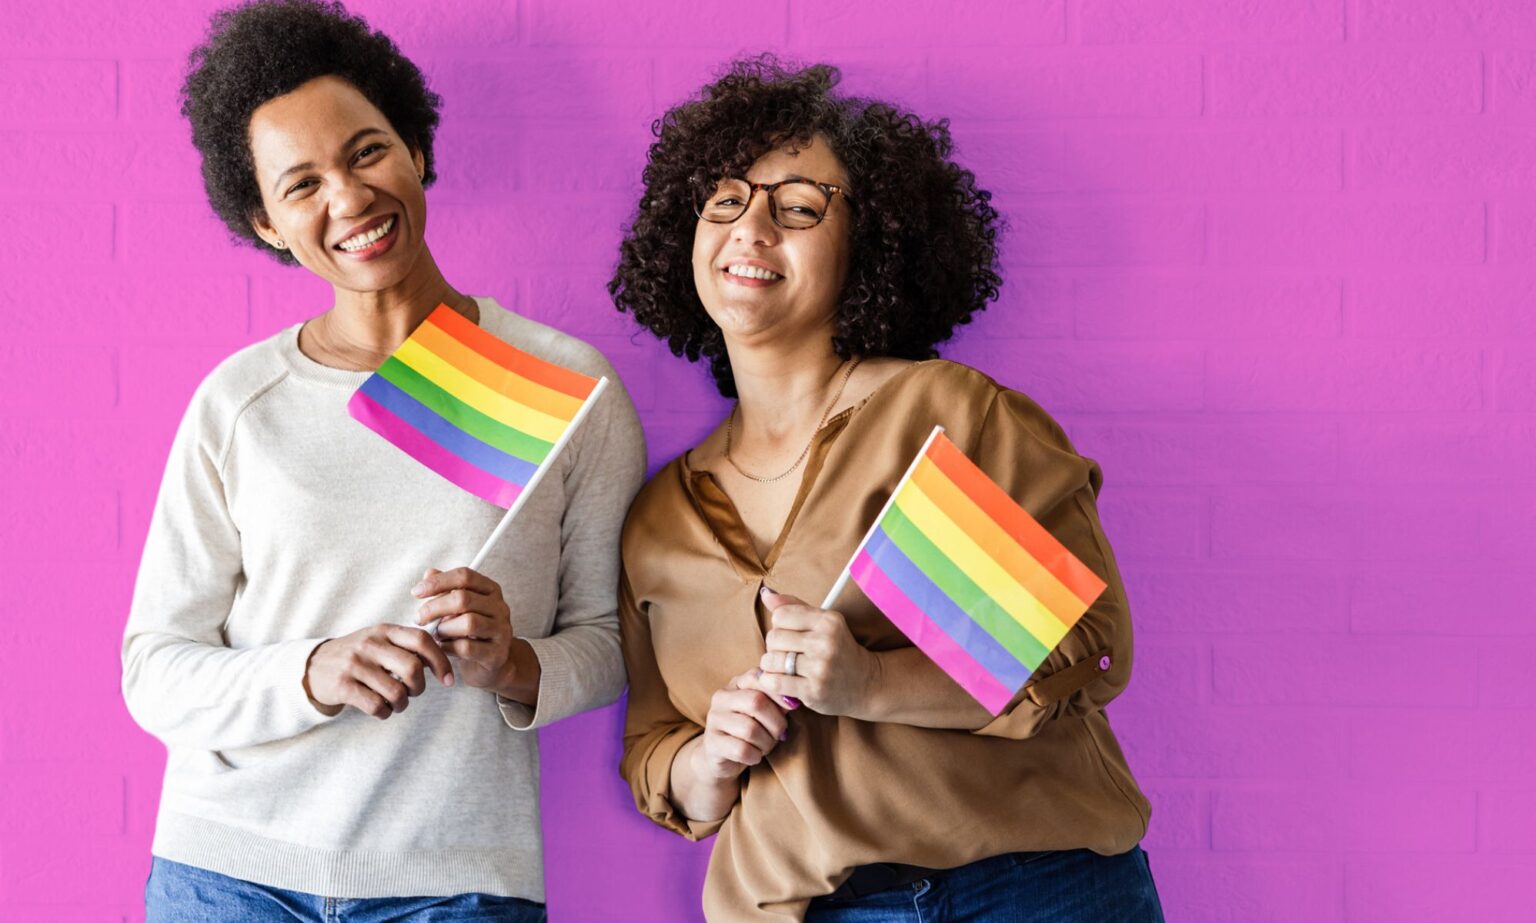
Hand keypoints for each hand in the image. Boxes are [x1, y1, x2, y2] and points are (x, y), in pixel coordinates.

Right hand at [304, 624, 453, 718]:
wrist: (313, 666)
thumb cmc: (359, 656)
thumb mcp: (380, 641)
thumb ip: (407, 646)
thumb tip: (442, 662)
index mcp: (385, 631)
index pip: (422, 640)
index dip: (441, 662)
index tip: (448, 680)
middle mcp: (370, 644)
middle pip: (413, 668)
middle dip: (420, 687)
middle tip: (413, 693)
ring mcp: (354, 664)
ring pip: (396, 692)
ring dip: (402, 704)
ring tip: (396, 703)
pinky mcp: (342, 685)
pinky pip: (376, 705)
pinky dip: (385, 713)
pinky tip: (382, 710)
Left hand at [414, 567, 519, 691]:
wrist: (491, 663)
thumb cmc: (470, 633)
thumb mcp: (457, 609)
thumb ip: (444, 590)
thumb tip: (429, 573)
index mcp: (490, 590)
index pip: (464, 576)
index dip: (438, 582)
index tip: (416, 592)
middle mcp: (499, 607)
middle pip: (463, 599)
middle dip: (435, 608)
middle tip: (419, 618)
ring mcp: (501, 630)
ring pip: (468, 623)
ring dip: (443, 629)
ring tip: (435, 634)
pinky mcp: (496, 653)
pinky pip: (467, 648)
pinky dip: (448, 647)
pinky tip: (443, 648)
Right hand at [692, 670, 788, 781]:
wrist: (721, 756)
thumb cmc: (750, 729)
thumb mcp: (764, 712)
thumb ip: (777, 701)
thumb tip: (794, 699)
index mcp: (736, 684)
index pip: (757, 677)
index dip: (778, 691)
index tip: (793, 706)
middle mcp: (721, 698)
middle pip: (756, 702)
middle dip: (775, 722)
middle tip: (780, 734)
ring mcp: (714, 720)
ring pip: (750, 729)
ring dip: (766, 743)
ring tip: (765, 746)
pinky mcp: (712, 743)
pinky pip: (742, 750)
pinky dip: (754, 756)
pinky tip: (754, 756)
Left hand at [756, 587, 880, 716]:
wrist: (866, 683)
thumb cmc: (838, 649)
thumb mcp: (823, 622)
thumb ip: (794, 606)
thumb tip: (766, 594)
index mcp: (828, 621)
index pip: (780, 615)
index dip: (779, 626)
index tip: (790, 635)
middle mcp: (826, 642)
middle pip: (773, 637)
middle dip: (774, 647)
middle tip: (787, 654)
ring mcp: (820, 668)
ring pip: (770, 660)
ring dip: (771, 666)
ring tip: (783, 668)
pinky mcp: (813, 691)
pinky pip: (774, 682)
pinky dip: (770, 682)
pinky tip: (781, 681)